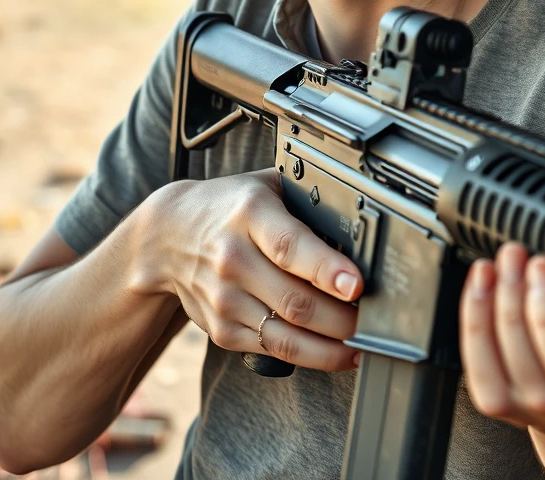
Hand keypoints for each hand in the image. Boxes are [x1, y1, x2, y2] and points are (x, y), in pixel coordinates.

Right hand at [140, 169, 362, 371]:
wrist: (168, 236)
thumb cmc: (230, 206)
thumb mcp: (265, 186)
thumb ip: (307, 199)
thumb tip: (359, 223)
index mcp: (250, 214)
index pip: (291, 247)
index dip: (327, 269)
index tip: (357, 285)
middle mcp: (233, 258)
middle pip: (295, 301)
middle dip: (343, 319)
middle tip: (376, 321)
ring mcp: (224, 298)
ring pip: (286, 335)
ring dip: (331, 347)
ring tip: (362, 345)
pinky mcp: (221, 329)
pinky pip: (272, 350)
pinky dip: (309, 357)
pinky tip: (334, 352)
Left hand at [459, 242, 544, 435]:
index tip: (544, 264)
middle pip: (533, 368)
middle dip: (514, 299)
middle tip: (514, 254)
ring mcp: (543, 415)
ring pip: (500, 380)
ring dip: (485, 315)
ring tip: (490, 268)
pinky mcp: (513, 409)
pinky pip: (482, 384)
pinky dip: (472, 333)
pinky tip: (477, 293)